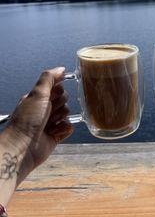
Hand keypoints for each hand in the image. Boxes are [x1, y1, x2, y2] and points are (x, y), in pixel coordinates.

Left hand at [4, 67, 72, 183]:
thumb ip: (49, 78)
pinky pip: (69, 127)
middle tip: (49, 112)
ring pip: (68, 114)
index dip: (58, 91)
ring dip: (61, 118)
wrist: (23, 147)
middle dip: (60, 106)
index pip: (57, 88)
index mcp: (38, 98)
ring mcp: (50, 123)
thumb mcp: (38, 93)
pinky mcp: (56, 135)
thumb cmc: (26, 120)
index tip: (51, 97)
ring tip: (50, 124)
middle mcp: (44, 109)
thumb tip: (61, 69)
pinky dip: (64, 129)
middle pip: (65, 100)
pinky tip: (55, 132)